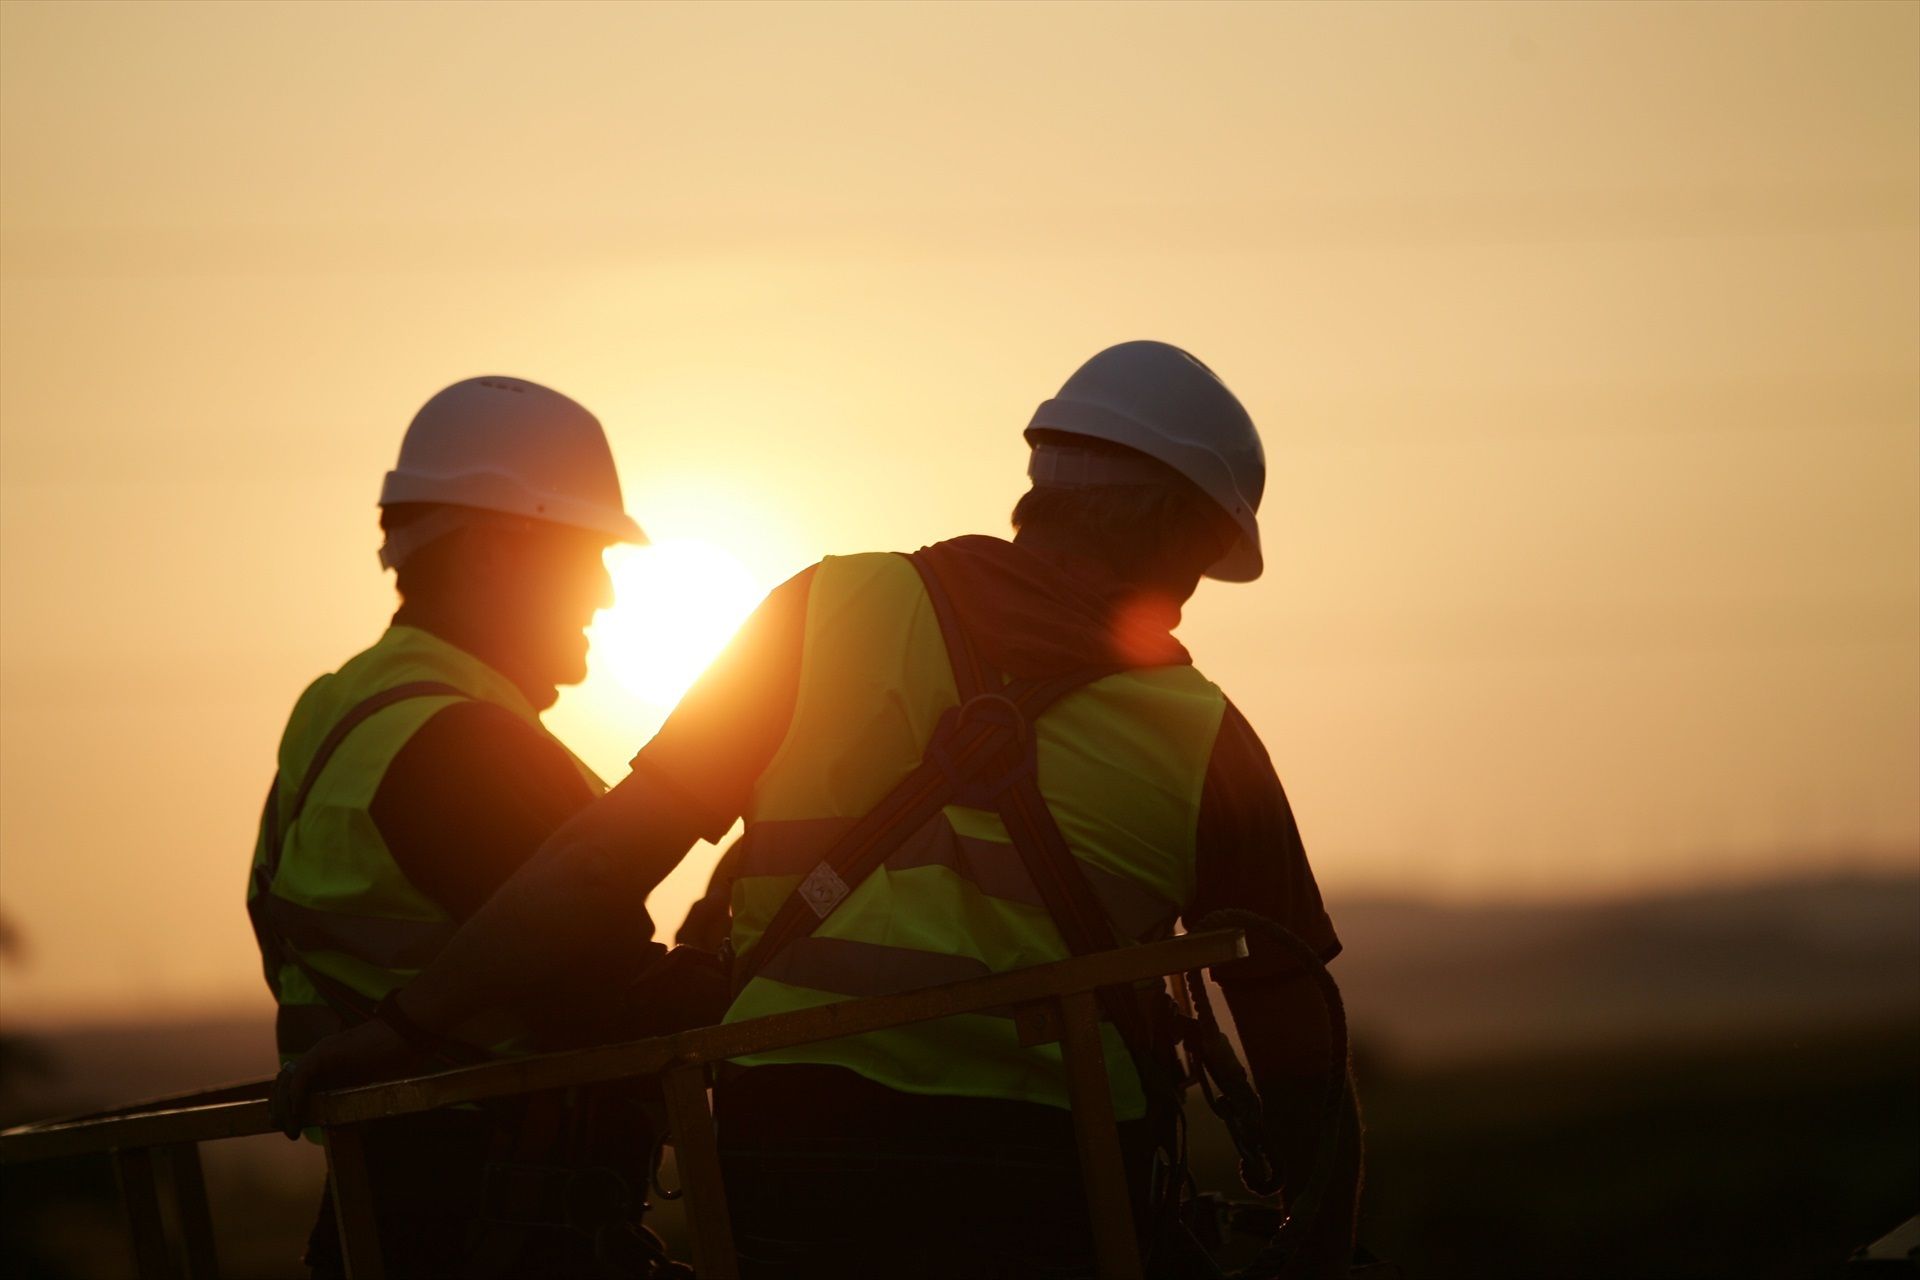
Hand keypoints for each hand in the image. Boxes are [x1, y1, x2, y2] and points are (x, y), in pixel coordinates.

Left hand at [269, 1018, 407, 1137]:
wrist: (406, 1033)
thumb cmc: (397, 1057)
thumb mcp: (369, 1085)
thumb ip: (355, 1100)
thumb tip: (350, 1129)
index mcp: (328, 1063)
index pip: (296, 1084)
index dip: (288, 1105)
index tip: (291, 1125)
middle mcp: (318, 1056)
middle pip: (286, 1083)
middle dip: (281, 1108)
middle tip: (287, 1130)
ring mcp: (319, 1052)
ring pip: (288, 1082)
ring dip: (285, 1108)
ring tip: (291, 1129)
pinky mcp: (323, 1053)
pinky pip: (300, 1079)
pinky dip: (296, 1099)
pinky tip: (299, 1116)